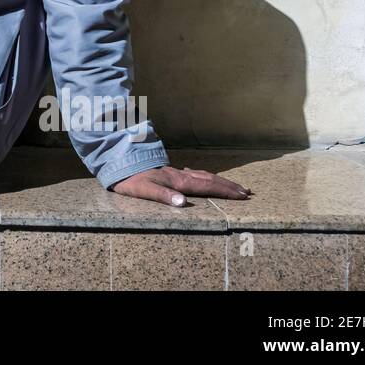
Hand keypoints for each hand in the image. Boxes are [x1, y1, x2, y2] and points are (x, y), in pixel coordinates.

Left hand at [110, 165, 251, 205]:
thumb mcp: (143, 189)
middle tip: (246, 191)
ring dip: (219, 181)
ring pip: (202, 175)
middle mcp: (179, 176)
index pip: (206, 187)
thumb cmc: (129, 178)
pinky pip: (193, 174)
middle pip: (209, 179)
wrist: (117, 161)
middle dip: (228, 186)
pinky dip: (204, 177)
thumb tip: (183, 203)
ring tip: (232, 185)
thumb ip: (163, 195)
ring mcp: (174, 172)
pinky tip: (201, 178)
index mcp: (177, 182)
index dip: (225, 191)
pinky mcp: (168, 172)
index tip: (242, 195)